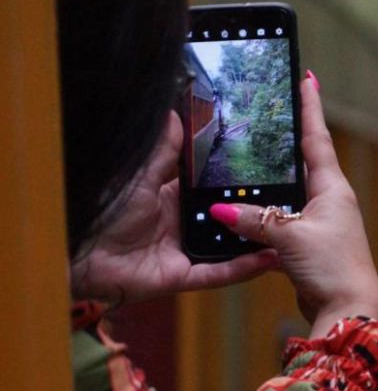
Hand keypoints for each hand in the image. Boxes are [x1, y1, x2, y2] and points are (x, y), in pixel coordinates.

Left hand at [69, 112, 279, 304]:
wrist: (75, 251)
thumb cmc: (101, 210)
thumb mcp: (140, 175)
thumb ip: (164, 150)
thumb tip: (176, 114)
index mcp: (169, 197)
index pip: (209, 185)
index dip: (233, 178)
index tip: (262, 165)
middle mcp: (179, 224)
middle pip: (223, 216)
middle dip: (252, 209)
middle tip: (288, 195)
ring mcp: (182, 251)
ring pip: (227, 245)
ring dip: (254, 239)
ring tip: (288, 227)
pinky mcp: (181, 275)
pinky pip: (217, 273)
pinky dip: (243, 267)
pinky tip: (268, 256)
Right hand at [208, 73, 377, 336]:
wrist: (348, 308)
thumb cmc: (331, 266)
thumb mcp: (289, 237)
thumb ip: (255, 220)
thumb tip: (219, 207)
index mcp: (332, 187)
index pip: (316, 137)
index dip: (310, 107)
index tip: (307, 77)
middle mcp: (329, 199)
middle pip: (302, 161)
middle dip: (285, 138)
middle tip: (267, 111)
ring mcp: (320, 222)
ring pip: (289, 192)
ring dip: (271, 179)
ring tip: (247, 155)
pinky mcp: (309, 244)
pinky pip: (282, 220)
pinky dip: (265, 214)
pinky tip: (244, 211)